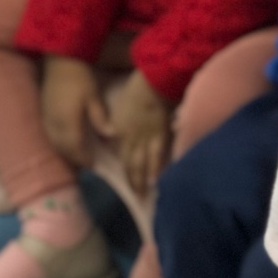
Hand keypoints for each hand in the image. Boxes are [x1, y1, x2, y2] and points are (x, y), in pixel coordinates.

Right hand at [41, 57, 113, 168]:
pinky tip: (66, 143)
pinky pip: (49, 136)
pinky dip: (58, 144)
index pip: (75, 148)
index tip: (93, 166)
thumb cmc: (80, 77)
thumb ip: (99, 118)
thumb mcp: (93, 96)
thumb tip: (110, 136)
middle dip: (74, 160)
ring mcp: (46, 120)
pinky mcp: (43, 114)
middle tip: (87, 164)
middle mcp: (53, 125)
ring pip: (54, 145)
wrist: (61, 61)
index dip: (83, 159)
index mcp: (67, 122)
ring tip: (78, 157)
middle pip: (63, 150)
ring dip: (65, 153)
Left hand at [110, 70, 173, 195]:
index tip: (122, 181)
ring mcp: (149, 138)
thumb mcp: (120, 107)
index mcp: (120, 130)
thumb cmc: (136, 88)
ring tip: (148, 194)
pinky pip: (161, 155)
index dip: (121, 169)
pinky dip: (159, 167)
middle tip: (137, 198)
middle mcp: (133, 139)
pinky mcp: (164, 134)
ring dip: (146, 180)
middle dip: (134, 182)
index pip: (119, 155)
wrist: (157, 79)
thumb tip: (113, 138)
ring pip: (146, 164)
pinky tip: (160, 177)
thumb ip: (117, 125)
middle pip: (132, 164)